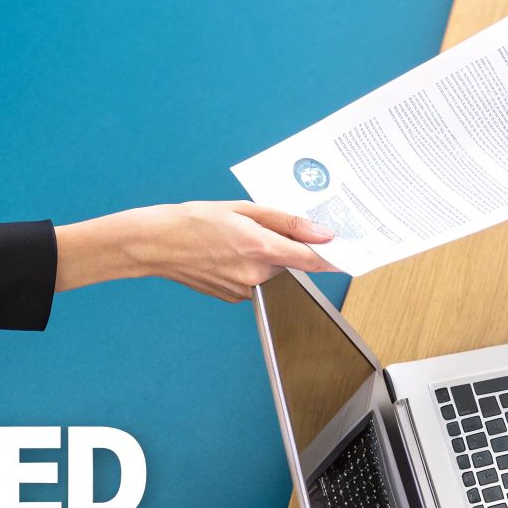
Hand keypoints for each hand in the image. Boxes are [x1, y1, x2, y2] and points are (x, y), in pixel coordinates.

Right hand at [53, 201, 340, 300]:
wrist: (153, 244)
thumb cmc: (192, 220)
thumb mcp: (242, 209)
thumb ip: (286, 221)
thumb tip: (321, 232)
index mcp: (260, 249)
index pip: (313, 259)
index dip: (336, 256)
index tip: (354, 252)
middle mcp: (256, 276)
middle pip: (291, 264)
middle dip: (288, 247)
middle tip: (265, 227)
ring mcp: (244, 291)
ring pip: (273, 274)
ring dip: (266, 258)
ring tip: (236, 239)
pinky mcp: (233, 298)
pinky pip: (255, 282)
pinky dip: (250, 268)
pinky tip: (227, 253)